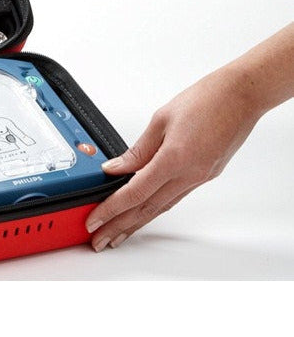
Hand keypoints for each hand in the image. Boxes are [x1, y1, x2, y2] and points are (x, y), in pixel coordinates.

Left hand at [85, 64, 266, 251]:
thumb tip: (115, 168)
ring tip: (117, 236)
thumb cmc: (206, 99)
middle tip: (99, 240)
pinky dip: (154, 209)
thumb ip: (138, 149)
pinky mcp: (205, 175)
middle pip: (146, 209)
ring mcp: (199, 178)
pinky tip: (142, 214)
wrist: (242, 96)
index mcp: (174, 159)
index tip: (94, 220)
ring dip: (136, 224)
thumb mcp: (161, 119)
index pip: (135, 193)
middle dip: (119, 228)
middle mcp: (188, 174)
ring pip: (161, 208)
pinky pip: (174, 198)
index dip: (111, 210)